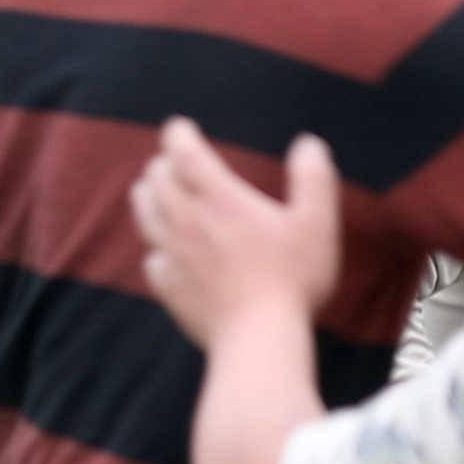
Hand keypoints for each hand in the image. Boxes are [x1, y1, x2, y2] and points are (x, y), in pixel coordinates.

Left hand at [131, 120, 341, 352]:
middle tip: (170, 159)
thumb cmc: (292, 278)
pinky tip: (163, 252)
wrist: (258, 337)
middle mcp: (188, 223)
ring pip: (145, 216)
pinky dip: (155, 247)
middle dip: (161, 165)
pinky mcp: (171, 288)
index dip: (178, 135)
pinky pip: (152, 261)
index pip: (185, 154)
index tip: (179, 126)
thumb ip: (313, 178)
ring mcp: (174, 257)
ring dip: (146, 197)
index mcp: (220, 200)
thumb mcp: (318, 222)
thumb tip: (308, 144)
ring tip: (148, 189)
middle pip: (156, 182)